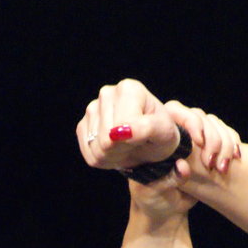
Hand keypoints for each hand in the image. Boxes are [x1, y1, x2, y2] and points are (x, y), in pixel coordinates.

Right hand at [77, 79, 240, 174]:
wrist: (151, 146)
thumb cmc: (162, 138)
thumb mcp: (164, 133)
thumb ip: (148, 129)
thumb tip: (120, 131)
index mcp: (129, 88)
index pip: (121, 126)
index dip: (134, 140)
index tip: (145, 139)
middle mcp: (108, 93)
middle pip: (106, 136)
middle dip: (122, 148)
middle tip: (136, 146)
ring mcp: (92, 108)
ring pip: (96, 146)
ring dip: (113, 155)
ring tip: (127, 148)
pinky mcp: (83, 126)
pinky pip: (88, 153)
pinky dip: (103, 159)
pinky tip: (115, 151)